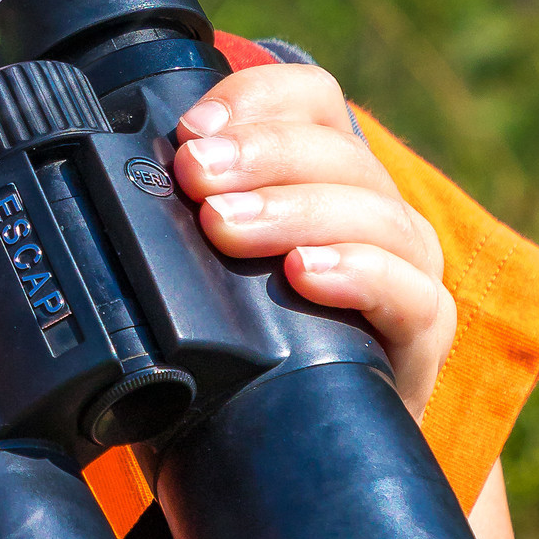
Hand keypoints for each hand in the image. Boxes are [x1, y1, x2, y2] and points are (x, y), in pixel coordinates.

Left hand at [171, 62, 455, 417]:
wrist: (298, 442)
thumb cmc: (241, 342)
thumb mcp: (206, 267)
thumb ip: (183, 216)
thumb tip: (114, 183)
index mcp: (324, 169)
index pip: (309, 96)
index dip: (254, 97)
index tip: (193, 128)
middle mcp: (374, 205)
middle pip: (334, 150)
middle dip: (257, 155)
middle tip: (195, 177)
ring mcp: (407, 265)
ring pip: (371, 211)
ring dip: (291, 210)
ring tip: (226, 226)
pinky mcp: (423, 332)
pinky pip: (410, 291)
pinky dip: (358, 274)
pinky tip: (305, 275)